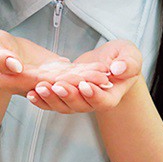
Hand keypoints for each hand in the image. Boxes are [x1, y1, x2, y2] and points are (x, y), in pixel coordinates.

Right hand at [0, 28, 110, 96]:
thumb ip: (0, 58)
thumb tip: (15, 66)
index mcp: (18, 81)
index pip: (42, 84)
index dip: (62, 83)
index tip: (81, 82)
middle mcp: (35, 84)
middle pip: (60, 86)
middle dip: (82, 84)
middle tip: (104, 80)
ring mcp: (45, 79)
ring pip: (69, 81)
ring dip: (88, 79)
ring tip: (108, 76)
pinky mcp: (51, 71)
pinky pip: (70, 73)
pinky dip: (85, 71)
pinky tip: (101, 69)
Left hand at [27, 39, 142, 113]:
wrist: (110, 61)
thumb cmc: (122, 58)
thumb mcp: (130, 55)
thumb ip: (129, 63)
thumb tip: (118, 69)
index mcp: (111, 95)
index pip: (103, 101)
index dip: (93, 95)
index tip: (84, 85)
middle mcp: (93, 102)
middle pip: (80, 106)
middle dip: (67, 96)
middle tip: (57, 85)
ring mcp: (78, 100)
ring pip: (63, 106)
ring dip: (51, 98)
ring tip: (40, 87)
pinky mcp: (65, 95)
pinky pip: (53, 101)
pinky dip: (42, 99)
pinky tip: (32, 92)